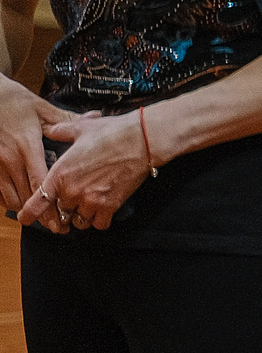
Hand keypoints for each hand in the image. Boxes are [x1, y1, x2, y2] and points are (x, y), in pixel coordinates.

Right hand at [0, 79, 69, 215]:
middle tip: (57, 226)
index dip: (51, 203)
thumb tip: (95, 118)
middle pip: (26, 195)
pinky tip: (20, 202)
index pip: (40, 182)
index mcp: (27, 146)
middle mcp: (9, 159)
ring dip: (25, 208)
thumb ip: (66, 119)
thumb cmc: (13, 101)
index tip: (61, 219)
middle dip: (42, 214)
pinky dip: (8, 199)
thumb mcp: (41, 108)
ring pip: (9, 197)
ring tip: (42, 217)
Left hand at [23, 110, 150, 234]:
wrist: (142, 140)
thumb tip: (52, 130)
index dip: (30, 213)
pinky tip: (103, 210)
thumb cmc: (113, 133)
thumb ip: (61, 131)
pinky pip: (99, 224)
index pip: (38, 202)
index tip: (27, 217)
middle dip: (67, 207)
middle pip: (61, 212)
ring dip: (83, 215)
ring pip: (80, 221)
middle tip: (76, 199)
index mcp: (60, 174)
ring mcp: (91, 200)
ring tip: (89, 205)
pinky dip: (100, 220)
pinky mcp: (110, 206)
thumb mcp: (81, 128)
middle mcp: (72, 191)